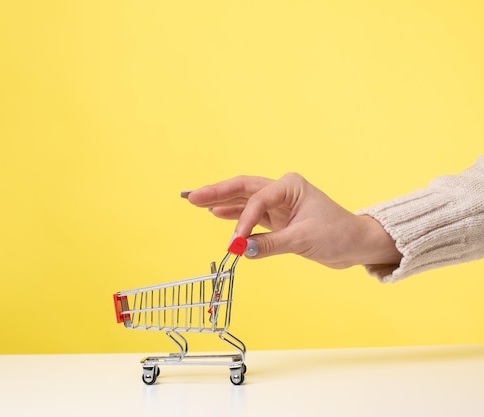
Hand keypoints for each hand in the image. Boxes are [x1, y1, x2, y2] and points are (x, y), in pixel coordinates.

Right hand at [184, 173, 401, 268]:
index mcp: (291, 186)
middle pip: (243, 188)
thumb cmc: (338, 235)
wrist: (356, 244)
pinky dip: (234, 215)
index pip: (258, 200)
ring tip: (196, 202)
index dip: (243, 219)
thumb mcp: (303, 240)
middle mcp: (283, 190)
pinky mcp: (278, 218)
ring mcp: (279, 204)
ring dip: (221, 201)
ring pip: (244, 199)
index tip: (235, 241)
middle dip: (217, 192)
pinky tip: (216, 213)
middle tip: (192, 197)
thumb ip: (269, 244)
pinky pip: (250, 214)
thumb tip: (240, 250)